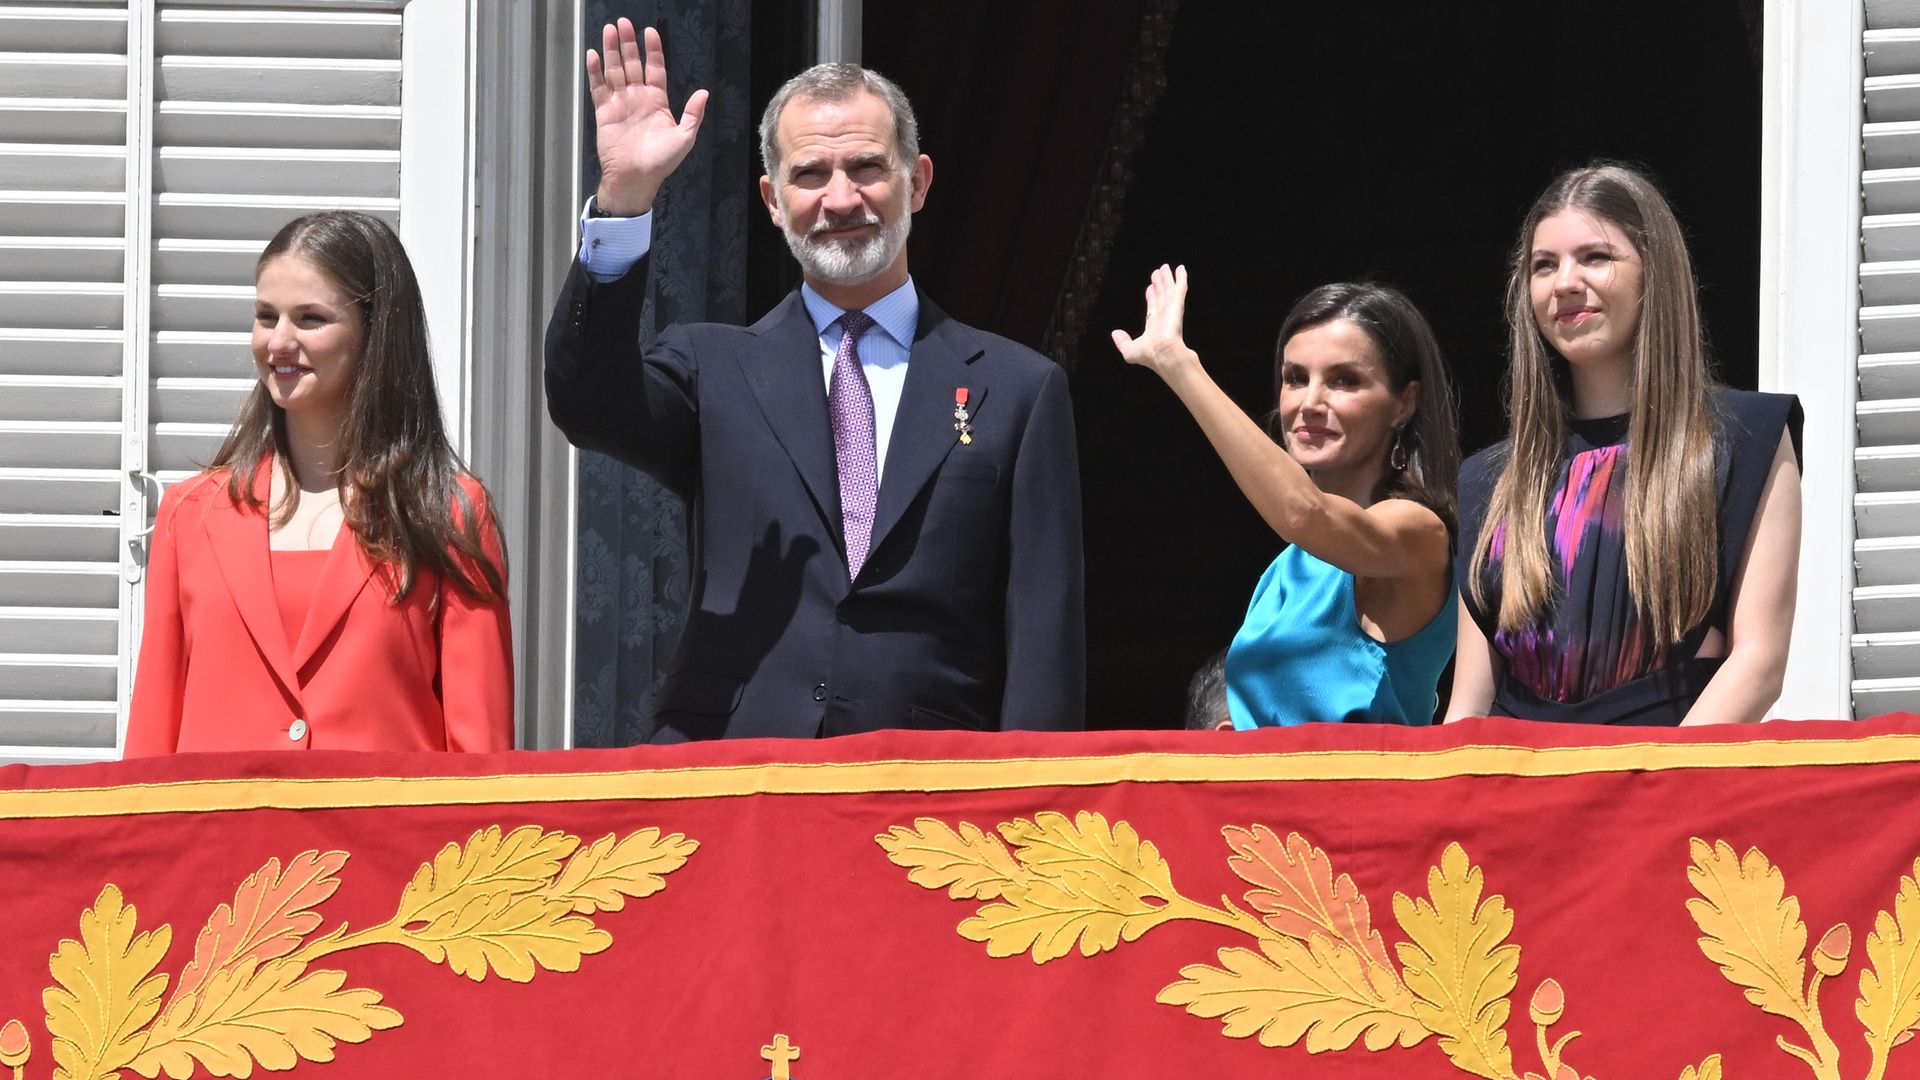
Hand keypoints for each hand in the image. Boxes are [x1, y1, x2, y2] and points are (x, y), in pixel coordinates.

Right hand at [588, 20, 709, 215]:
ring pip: (614, 70)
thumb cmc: (661, 162)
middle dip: (628, 43)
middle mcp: (637, 98)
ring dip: (612, 50)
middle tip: (623, 23)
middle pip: (632, 63)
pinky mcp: (604, 112)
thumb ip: (693, 114)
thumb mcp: (684, 138)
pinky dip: (595, 71)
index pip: (655, 68)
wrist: (635, 178)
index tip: (649, 32)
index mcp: (657, 101)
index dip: (653, 50)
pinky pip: (598, 87)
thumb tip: (704, 92)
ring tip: (609, 30)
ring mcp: (620, 103)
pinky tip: (594, 54)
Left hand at [1110, 263, 1198, 378]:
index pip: (1152, 307)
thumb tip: (1115, 333)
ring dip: (1168, 279)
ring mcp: (1171, 310)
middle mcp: (1163, 316)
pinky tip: (1181, 268)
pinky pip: (1179, 288)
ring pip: (1169, 290)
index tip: (1150, 288)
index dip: (1151, 297)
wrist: (1163, 353)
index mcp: (1153, 326)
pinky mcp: (1177, 305)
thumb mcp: (1129, 350)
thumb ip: (1122, 342)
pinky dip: (1181, 278)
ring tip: (1165, 267)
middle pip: (1161, 296)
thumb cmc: (1149, 355)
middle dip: (1159, 285)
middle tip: (1157, 273)